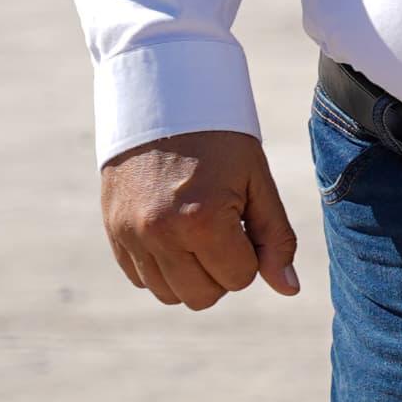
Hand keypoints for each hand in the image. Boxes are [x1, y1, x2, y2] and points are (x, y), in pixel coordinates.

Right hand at [100, 131, 299, 308]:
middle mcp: (160, 234)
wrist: (161, 104)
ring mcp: (130, 235)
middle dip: (223, 271)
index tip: (245, 222)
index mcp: (202, 220)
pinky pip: (140, 278)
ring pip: (169, 294)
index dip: (251, 255)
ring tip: (199, 232)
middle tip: (225, 231)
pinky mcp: (113, 232)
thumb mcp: (258, 183)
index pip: (240, 278)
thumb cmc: (220, 142)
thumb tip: (289, 290)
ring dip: (192, 274)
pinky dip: (162, 268)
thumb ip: (276, 238)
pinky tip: (175, 233)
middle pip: (203, 296)